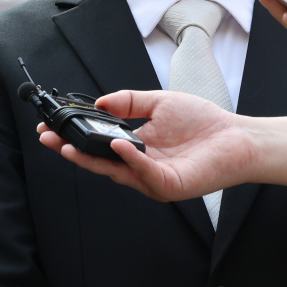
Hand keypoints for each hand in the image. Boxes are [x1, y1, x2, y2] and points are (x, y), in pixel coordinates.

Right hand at [36, 90, 253, 201]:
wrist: (238, 137)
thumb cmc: (204, 122)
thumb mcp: (158, 102)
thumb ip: (128, 102)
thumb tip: (100, 101)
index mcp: (136, 148)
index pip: (98, 145)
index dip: (75, 137)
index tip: (52, 127)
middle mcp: (140, 167)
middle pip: (98, 162)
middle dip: (70, 151)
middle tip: (48, 139)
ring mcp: (153, 179)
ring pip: (115, 172)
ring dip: (90, 160)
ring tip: (68, 146)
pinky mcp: (170, 185)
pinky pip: (144, 172)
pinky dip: (129, 159)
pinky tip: (118, 145)